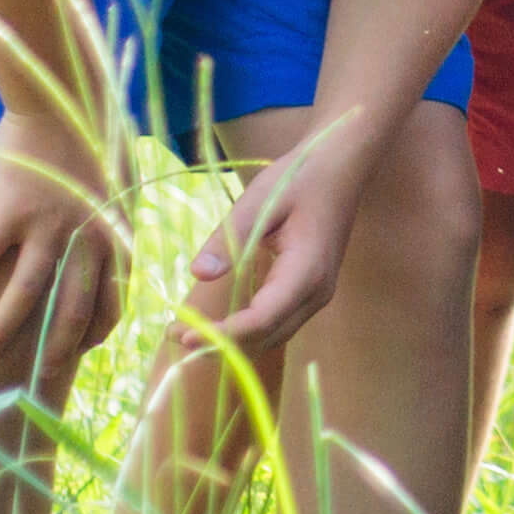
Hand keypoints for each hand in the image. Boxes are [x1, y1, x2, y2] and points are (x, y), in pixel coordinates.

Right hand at [0, 111, 129, 369]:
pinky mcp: (15, 210)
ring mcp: (51, 227)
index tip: (78, 353)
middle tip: (36, 380)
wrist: (66, 101)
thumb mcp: (119, 188)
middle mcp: (89, 240)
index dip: (95, 334)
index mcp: (116, 238)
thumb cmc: (93, 139)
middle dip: (53, 351)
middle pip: (71, 312)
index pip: (112, 304)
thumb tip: (115, 251)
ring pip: (26, 294)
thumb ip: (113, 225)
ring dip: (2, 330)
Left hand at [188, 122, 368, 354]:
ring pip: (273, 335)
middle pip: (266, 336)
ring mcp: (317, 295)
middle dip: (220, 345)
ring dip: (232, 341)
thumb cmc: (300, 177)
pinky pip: (277, 322)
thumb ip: (229, 239)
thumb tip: (199, 275)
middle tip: (173, 334)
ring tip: (187, 331)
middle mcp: (316, 293)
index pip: (262, 319)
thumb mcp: (259, 201)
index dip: (223, 335)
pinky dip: (246, 328)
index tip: (185, 336)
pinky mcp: (310, 292)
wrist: (340, 168)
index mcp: (306, 271)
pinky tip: (218, 321)